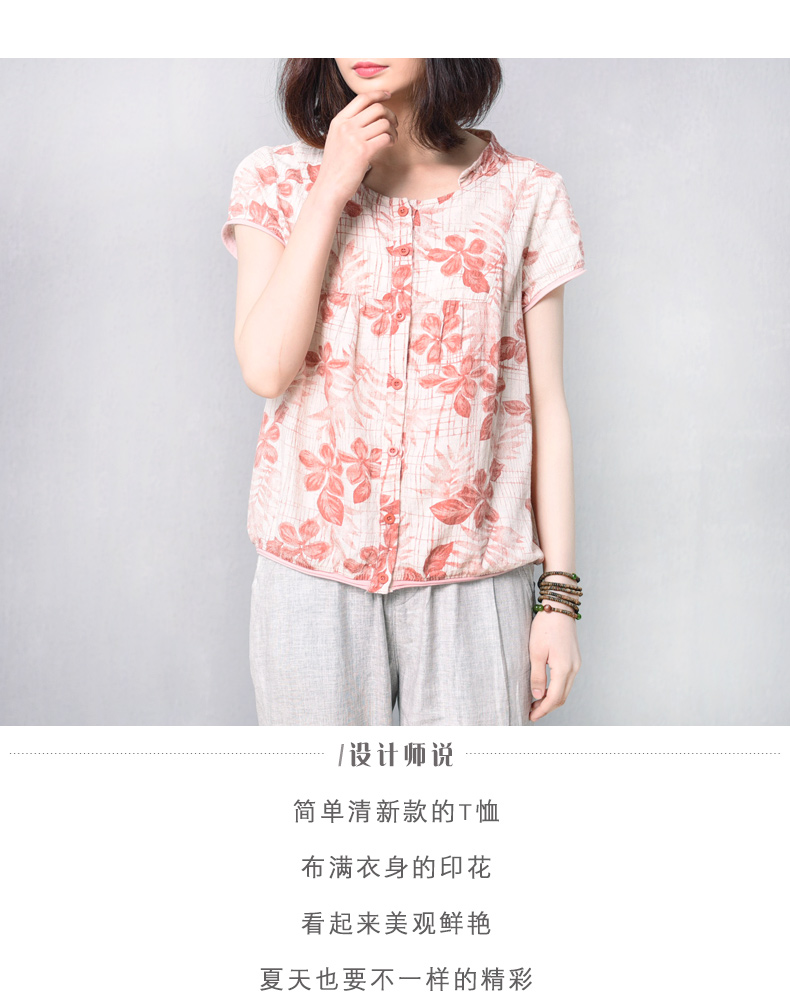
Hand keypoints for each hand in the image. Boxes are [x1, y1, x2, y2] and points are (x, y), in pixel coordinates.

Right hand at [314, 89, 398, 203]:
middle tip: (394, 124)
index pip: (362, 98)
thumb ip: (349, 126)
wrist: (329, 187)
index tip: (388, 95)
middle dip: (390, 114)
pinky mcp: (363, 152)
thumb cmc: (336, 167)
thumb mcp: (336, 140)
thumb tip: (370, 115)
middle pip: (376, 108)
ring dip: (393, 130)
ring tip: (392, 138)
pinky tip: (389, 145)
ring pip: (383, 123)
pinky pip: (385, 137)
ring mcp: (354, 138)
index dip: (378, 94)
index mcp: (339, 121)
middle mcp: (346, 126)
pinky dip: (391, 140)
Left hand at [528, 611, 581, 720]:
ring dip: (552, 699)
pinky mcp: (574, 659)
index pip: (554, 698)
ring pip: (565, 690)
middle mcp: (574, 668)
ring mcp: (576, 664)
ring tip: (535, 702)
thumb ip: (537, 676)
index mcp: (564, 668)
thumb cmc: (545, 627)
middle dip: (547, 707)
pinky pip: (567, 681)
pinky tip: (545, 689)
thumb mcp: (535, 652)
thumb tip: (537, 696)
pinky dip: (557, 689)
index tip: (530, 716)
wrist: (559, 608)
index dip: (542, 710)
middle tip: (531, 712)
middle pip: (562, 697)